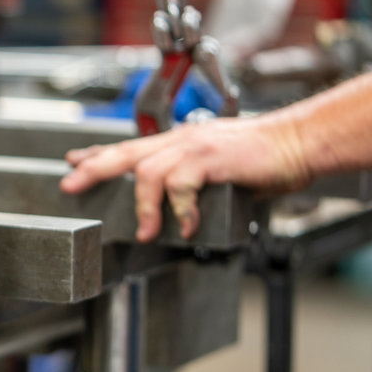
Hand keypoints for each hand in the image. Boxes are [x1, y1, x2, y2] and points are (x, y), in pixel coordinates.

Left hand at [59, 116, 311, 241]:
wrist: (301, 142)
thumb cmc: (266, 156)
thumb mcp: (220, 167)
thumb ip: (195, 181)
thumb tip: (178, 207)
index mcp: (182, 141)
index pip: (129, 147)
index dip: (98, 154)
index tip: (74, 162)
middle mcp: (183, 140)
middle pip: (124, 153)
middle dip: (94, 169)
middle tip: (70, 185)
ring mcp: (195, 146)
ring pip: (147, 172)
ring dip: (143, 207)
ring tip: (147, 231)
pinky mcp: (211, 158)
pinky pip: (181, 184)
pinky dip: (180, 208)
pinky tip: (187, 225)